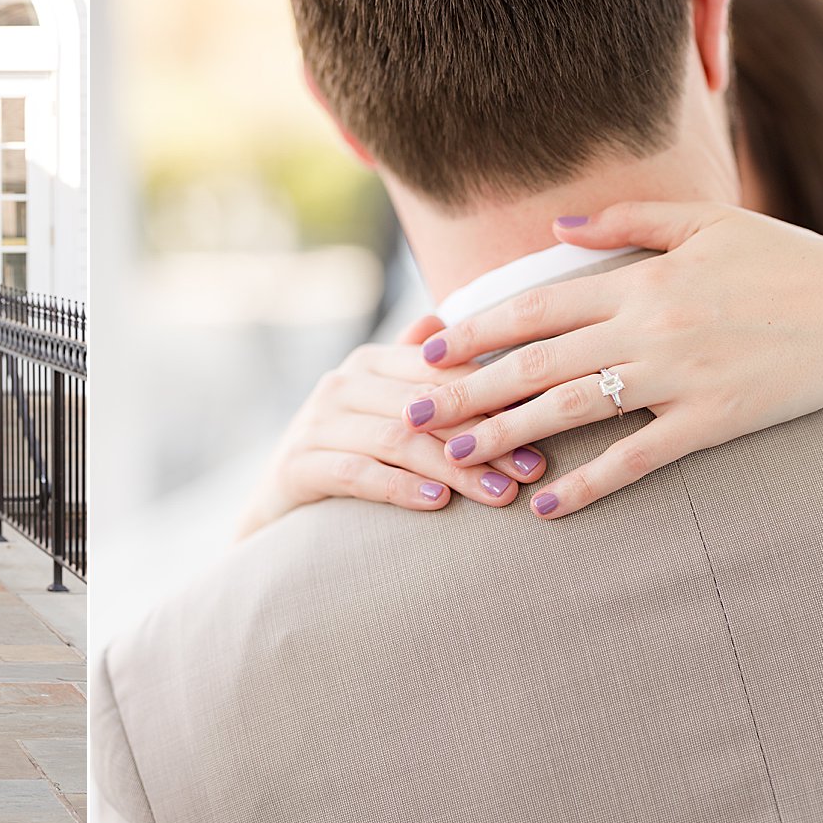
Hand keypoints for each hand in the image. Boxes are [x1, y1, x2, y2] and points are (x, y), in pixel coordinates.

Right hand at [234, 326, 546, 541]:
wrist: (278, 503)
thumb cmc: (347, 450)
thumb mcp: (380, 405)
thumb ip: (411, 367)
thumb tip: (441, 317)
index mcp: (369, 363)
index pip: (439, 370)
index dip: (493, 394)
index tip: (544, 422)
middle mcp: (339, 384)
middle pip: (424, 405)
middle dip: (484, 436)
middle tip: (533, 468)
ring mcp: (314, 423)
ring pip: (396, 439)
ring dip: (453, 467)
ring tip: (499, 494)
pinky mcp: (297, 464)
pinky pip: (355, 473)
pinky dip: (399, 488)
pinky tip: (437, 505)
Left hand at [405, 202, 822, 518]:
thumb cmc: (782, 260)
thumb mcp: (706, 222)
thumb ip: (626, 224)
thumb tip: (555, 230)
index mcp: (639, 283)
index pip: (537, 308)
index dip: (477, 330)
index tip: (429, 350)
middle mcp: (647, 330)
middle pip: (537, 362)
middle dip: (469, 389)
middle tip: (415, 414)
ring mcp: (678, 378)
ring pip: (573, 410)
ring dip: (508, 434)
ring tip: (457, 457)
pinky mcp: (713, 420)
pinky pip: (640, 459)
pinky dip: (591, 484)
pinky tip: (548, 506)